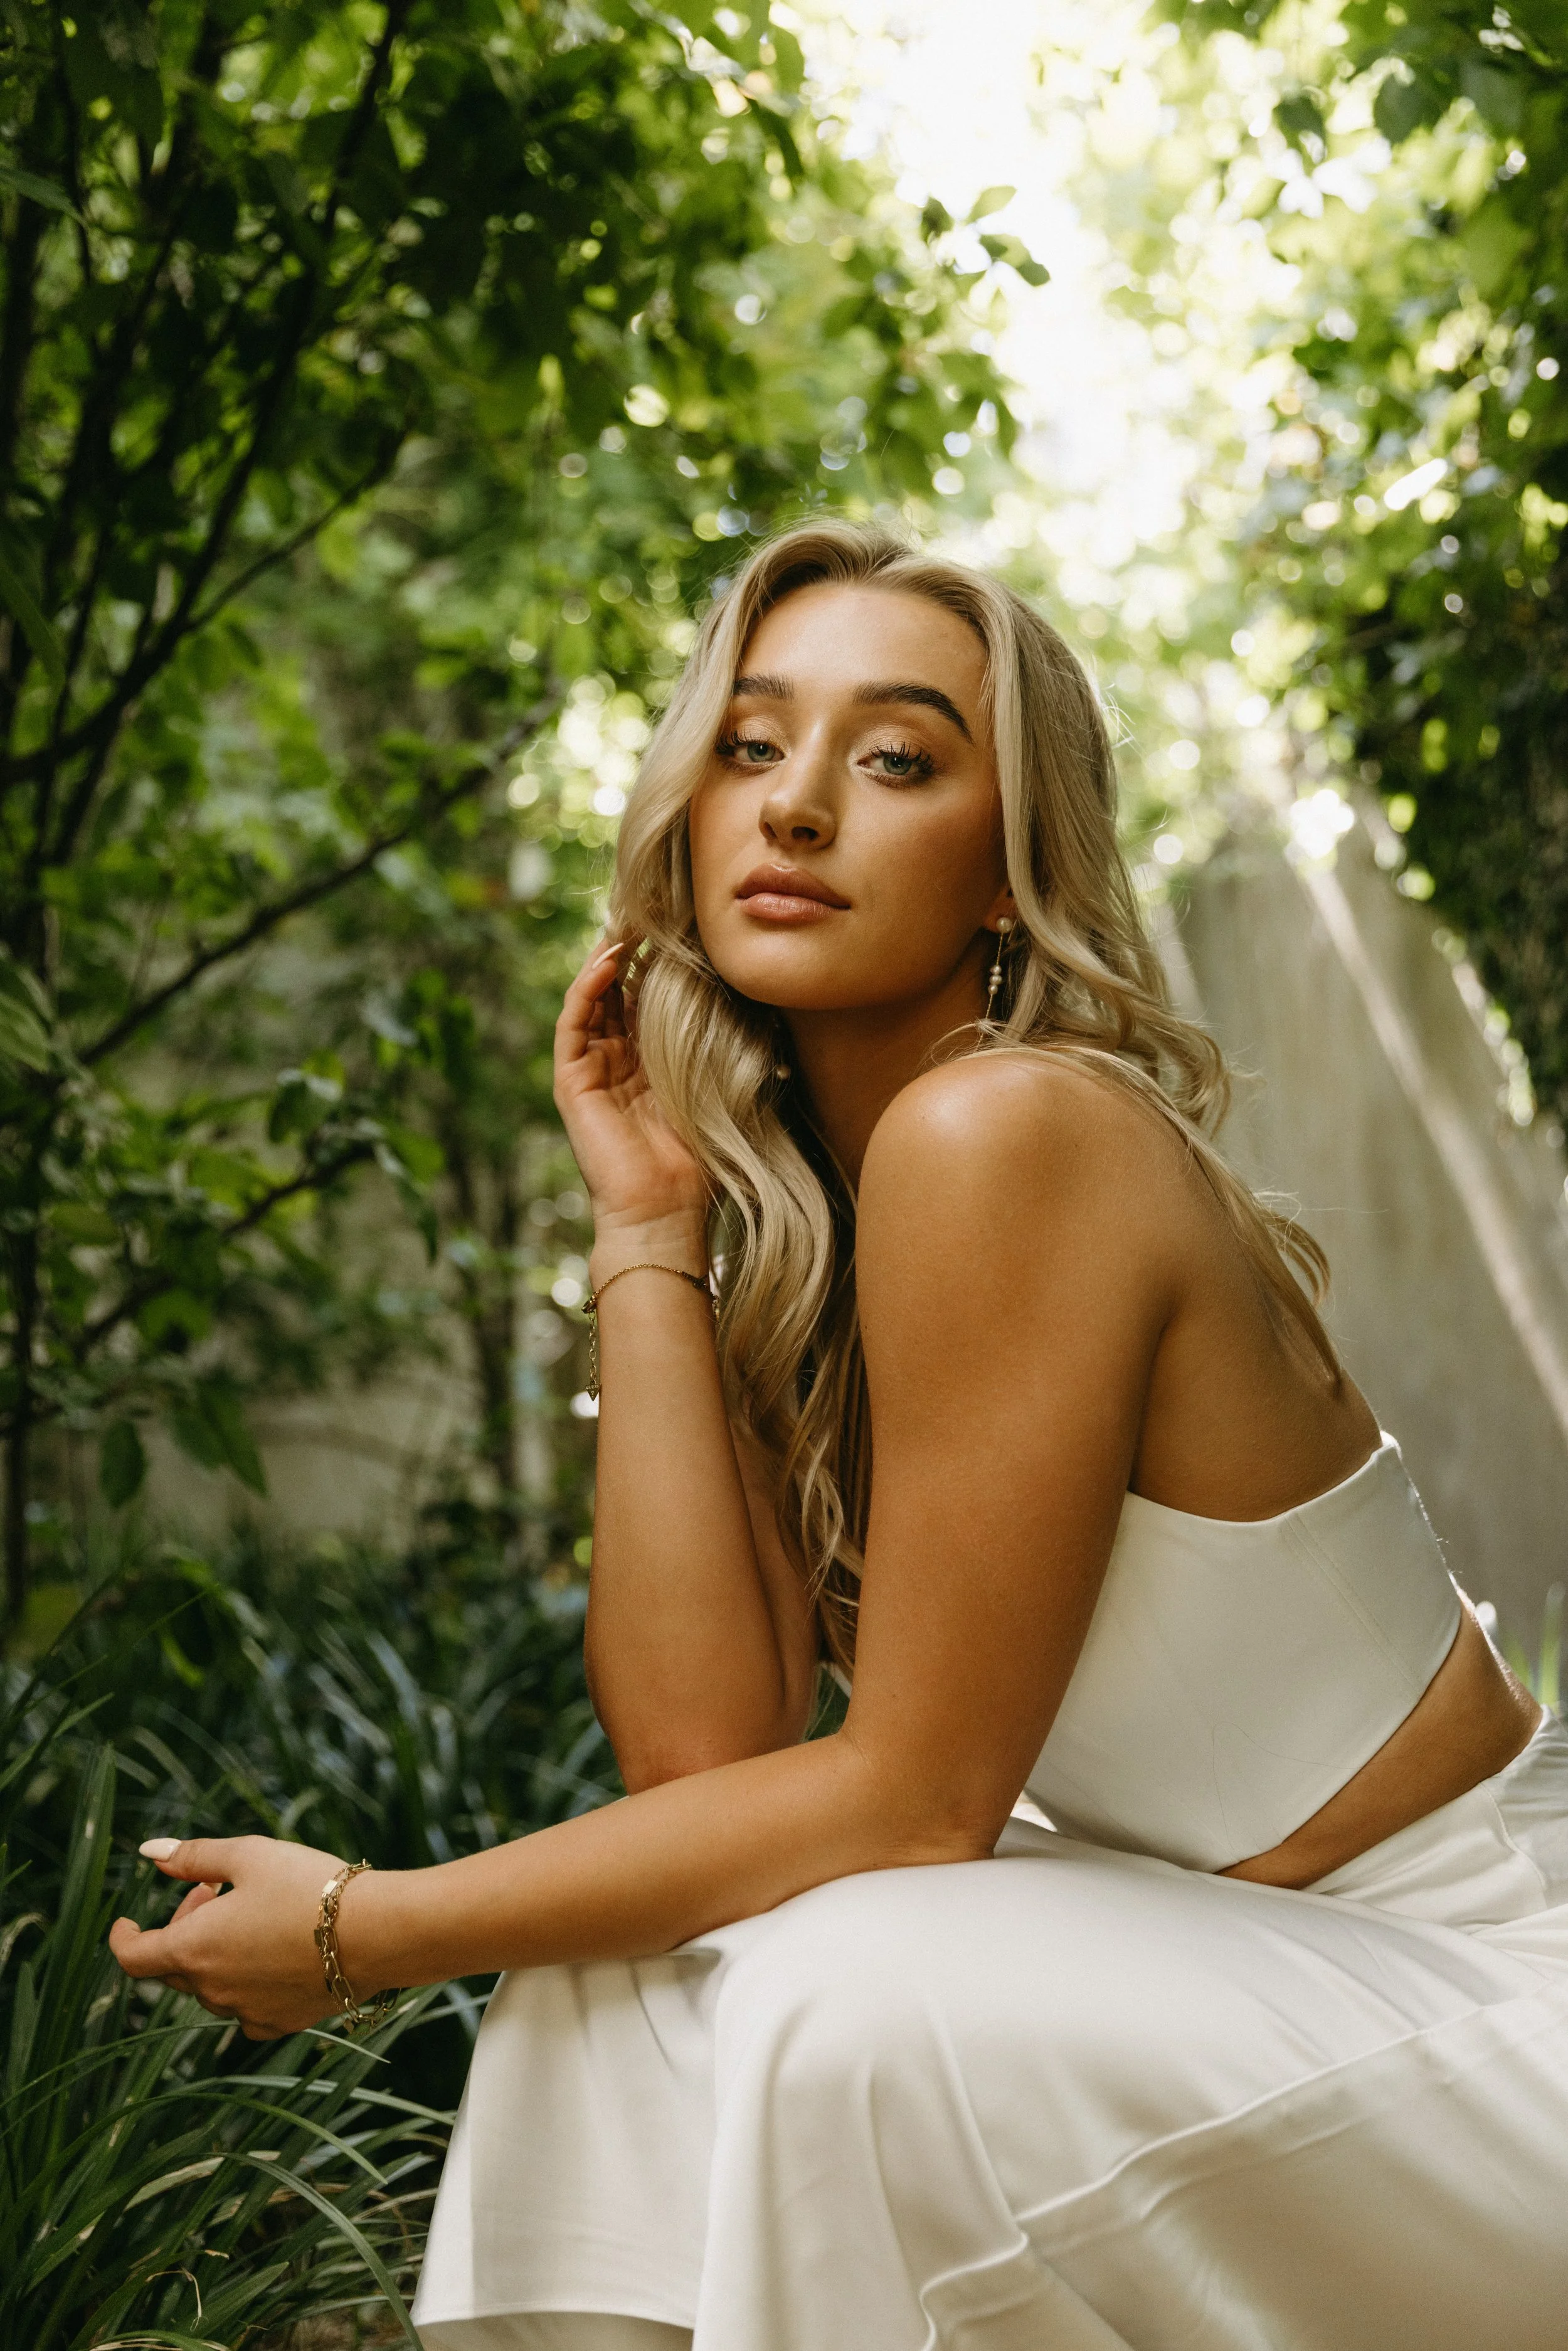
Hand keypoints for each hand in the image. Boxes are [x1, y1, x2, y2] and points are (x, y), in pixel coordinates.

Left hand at [109, 1835, 361, 2040]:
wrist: (376, 1933)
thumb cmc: (309, 1886)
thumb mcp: (249, 1856)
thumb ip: (194, 1856)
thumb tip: (149, 1853)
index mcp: (194, 1949)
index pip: (133, 1957)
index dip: (123, 1938)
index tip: (126, 1922)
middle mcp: (212, 1990)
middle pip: (173, 1969)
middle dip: (181, 1929)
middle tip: (212, 1893)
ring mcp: (245, 2012)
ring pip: (210, 1987)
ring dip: (214, 1953)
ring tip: (250, 1915)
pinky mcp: (278, 2023)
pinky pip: (244, 2008)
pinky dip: (244, 1982)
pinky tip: (273, 1954)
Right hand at [553, 938, 707, 1245]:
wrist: (664, 1210)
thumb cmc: (699, 1161)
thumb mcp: (716, 1091)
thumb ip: (721, 1051)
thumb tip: (755, 1004)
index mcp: (649, 1066)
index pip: (647, 1002)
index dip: (658, 966)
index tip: (680, 929)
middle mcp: (616, 1063)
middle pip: (616, 993)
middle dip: (629, 953)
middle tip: (647, 912)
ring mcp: (590, 1071)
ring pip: (591, 1000)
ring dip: (605, 960)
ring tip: (625, 923)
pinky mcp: (571, 1081)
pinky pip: (572, 1024)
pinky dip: (587, 989)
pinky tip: (607, 961)